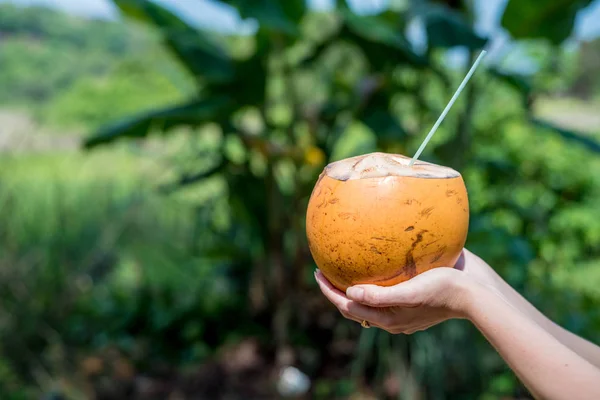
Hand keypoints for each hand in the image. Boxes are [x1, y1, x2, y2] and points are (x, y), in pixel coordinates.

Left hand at [314, 250, 479, 333]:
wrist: (477, 291)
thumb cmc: (444, 291)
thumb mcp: (411, 293)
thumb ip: (380, 296)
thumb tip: (350, 292)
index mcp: (388, 317)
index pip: (348, 306)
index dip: (328, 292)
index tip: (317, 273)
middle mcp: (393, 312)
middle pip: (355, 303)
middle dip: (336, 288)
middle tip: (324, 267)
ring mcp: (404, 302)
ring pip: (370, 294)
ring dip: (354, 282)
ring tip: (345, 261)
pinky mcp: (415, 289)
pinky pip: (388, 282)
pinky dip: (375, 272)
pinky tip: (377, 252)